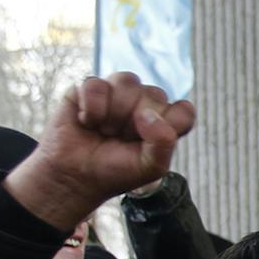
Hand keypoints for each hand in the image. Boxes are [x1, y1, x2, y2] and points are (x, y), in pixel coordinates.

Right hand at [8, 74, 195, 232]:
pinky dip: (91, 108)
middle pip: (155, 95)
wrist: (74, 177)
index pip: (184, 111)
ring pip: (128, 81)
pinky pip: (96, 84)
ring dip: (114, 113)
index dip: (168, 126)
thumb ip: (163, 142)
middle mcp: (144, 102)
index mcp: (164, 120)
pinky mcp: (88, 87)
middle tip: (120, 140)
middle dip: (135, 123)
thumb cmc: (114, 172)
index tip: (148, 144)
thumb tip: (147, 113)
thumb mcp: (150, 167)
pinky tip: (86, 122)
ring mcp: (117, 92)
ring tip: (104, 130)